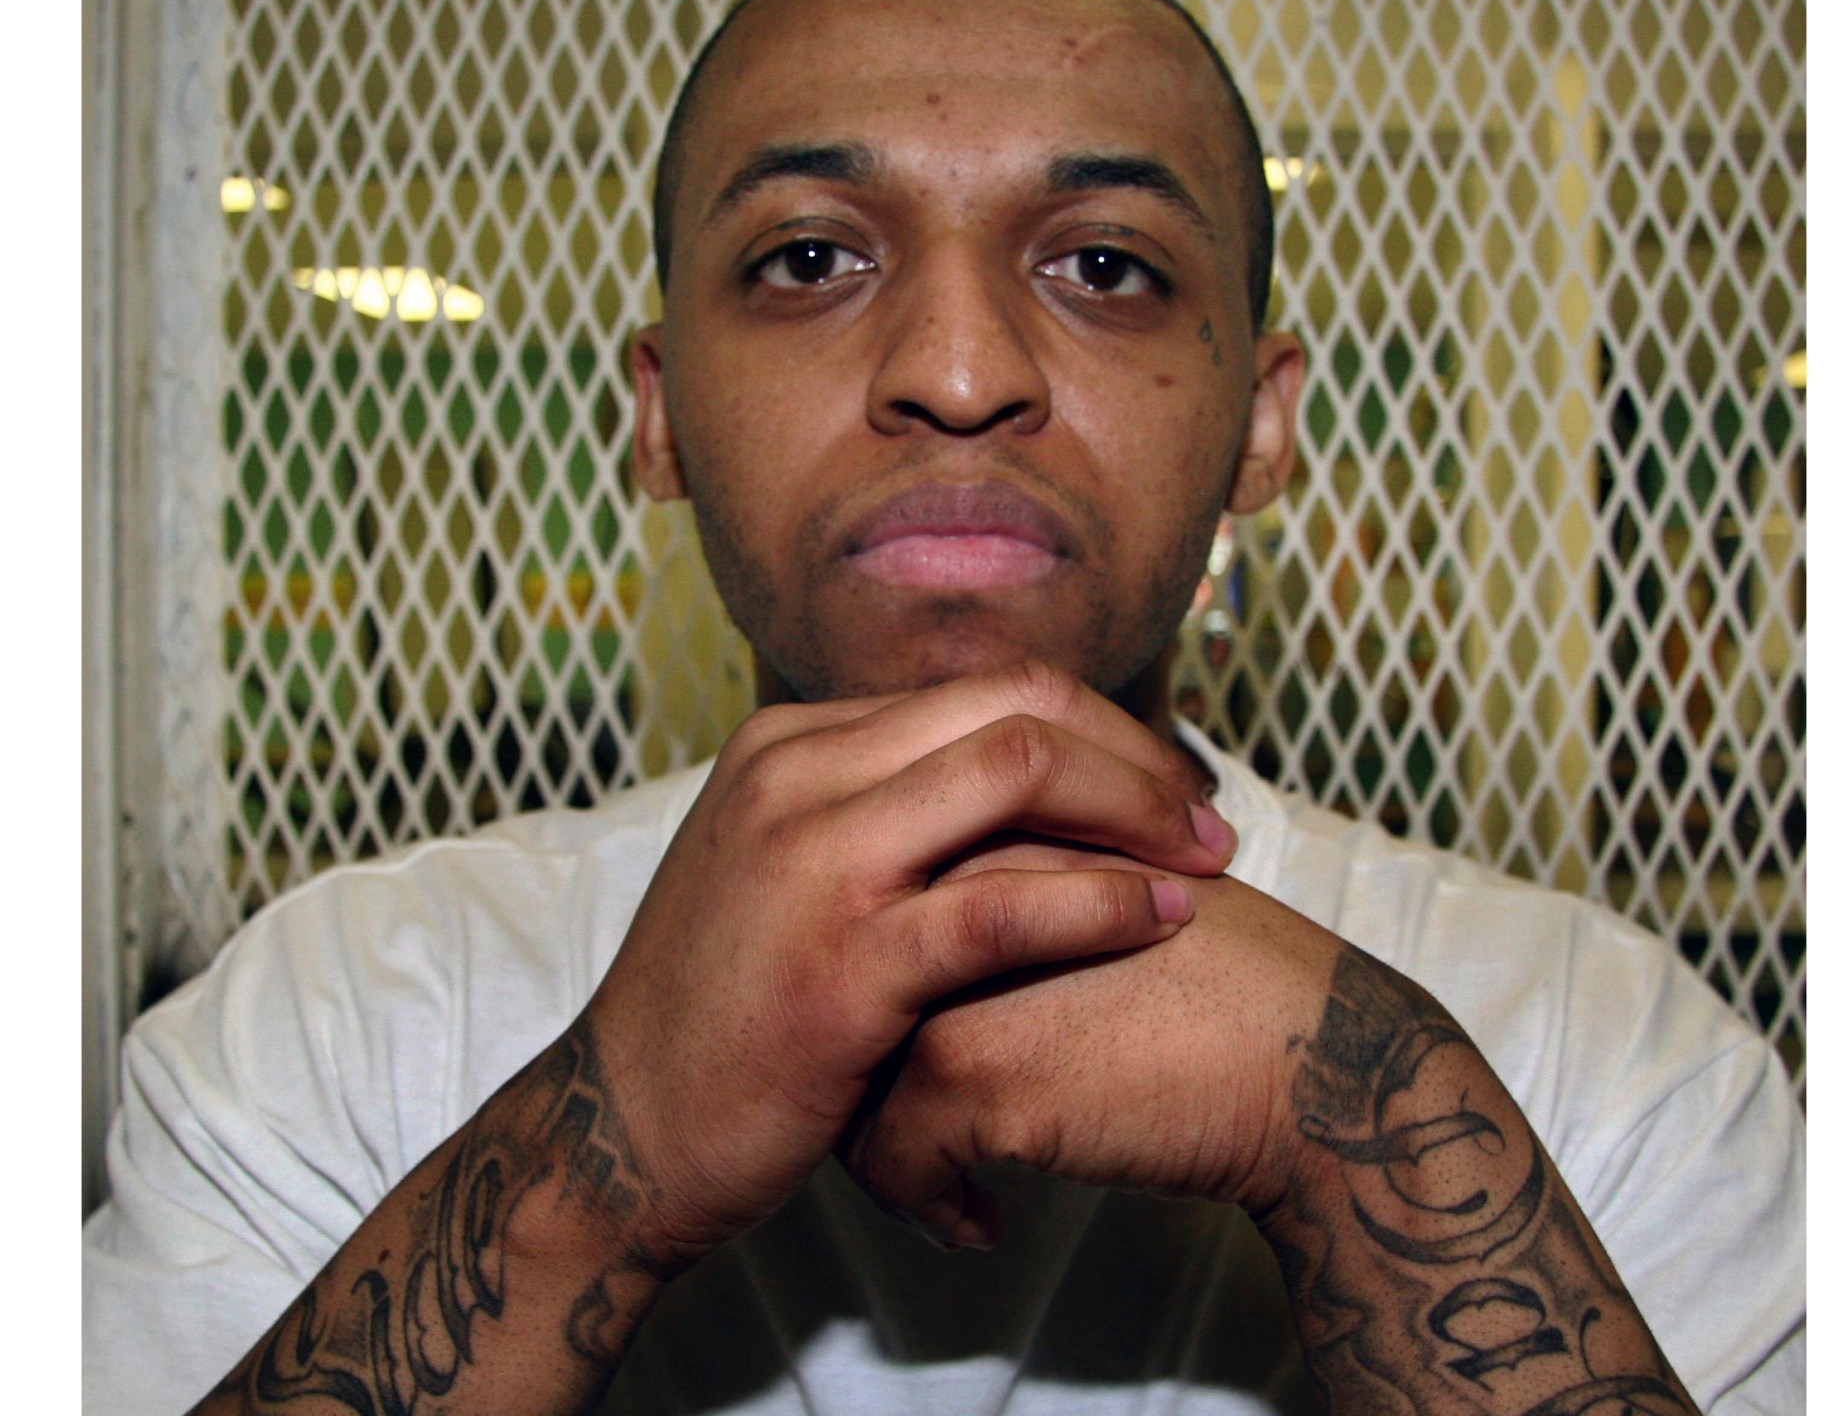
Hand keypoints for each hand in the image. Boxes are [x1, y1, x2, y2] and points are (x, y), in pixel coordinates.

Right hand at [579, 662, 1239, 1271]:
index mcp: (786, 744)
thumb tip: (985, 787)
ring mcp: (814, 862)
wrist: (621, 1137)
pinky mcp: (843, 962)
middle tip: (1206, 819)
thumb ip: (864, 816)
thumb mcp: (773, 874)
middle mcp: (796, 776)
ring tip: (1205, 864)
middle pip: (1014, 706)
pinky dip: (1103, 903)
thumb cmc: (721, 1021)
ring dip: (1137, 810)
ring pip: (1017, 770)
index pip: (978, 690)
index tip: (1160, 787)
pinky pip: (1005, 904)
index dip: (1094, 729)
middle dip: (1133, 755)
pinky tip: (1161, 923)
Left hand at [840, 846, 1342, 1247]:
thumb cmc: (1231, 987)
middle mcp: (946, 887)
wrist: (1314, 1060)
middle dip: (856, 1071)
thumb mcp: (1114, 892)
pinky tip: (976, 1223)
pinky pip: (890, 1159)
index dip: (876, 991)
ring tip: (933, 1180)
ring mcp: (948, 976)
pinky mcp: (969, 1067)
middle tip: (888, 1125)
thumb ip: (1018, 892)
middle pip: (842, 991)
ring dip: (879, 1148)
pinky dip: (925, 1204)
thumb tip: (926, 943)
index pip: (869, 910)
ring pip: (848, 1081)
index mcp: (984, 830)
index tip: (897, 1047)